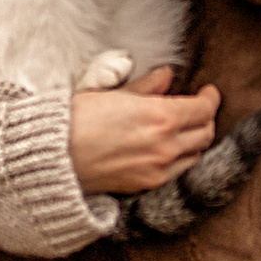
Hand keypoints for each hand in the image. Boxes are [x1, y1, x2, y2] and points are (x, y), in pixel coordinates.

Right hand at [69, 65, 218, 193]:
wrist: (50, 158)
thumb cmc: (74, 120)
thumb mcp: (111, 93)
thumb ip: (146, 86)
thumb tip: (166, 75)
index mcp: (160, 117)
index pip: (204, 108)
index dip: (210, 98)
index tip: (208, 92)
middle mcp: (165, 146)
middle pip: (205, 133)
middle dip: (205, 118)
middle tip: (197, 109)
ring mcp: (157, 169)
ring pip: (195, 155)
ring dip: (194, 141)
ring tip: (182, 130)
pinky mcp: (145, 185)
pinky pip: (177, 172)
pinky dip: (179, 159)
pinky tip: (166, 149)